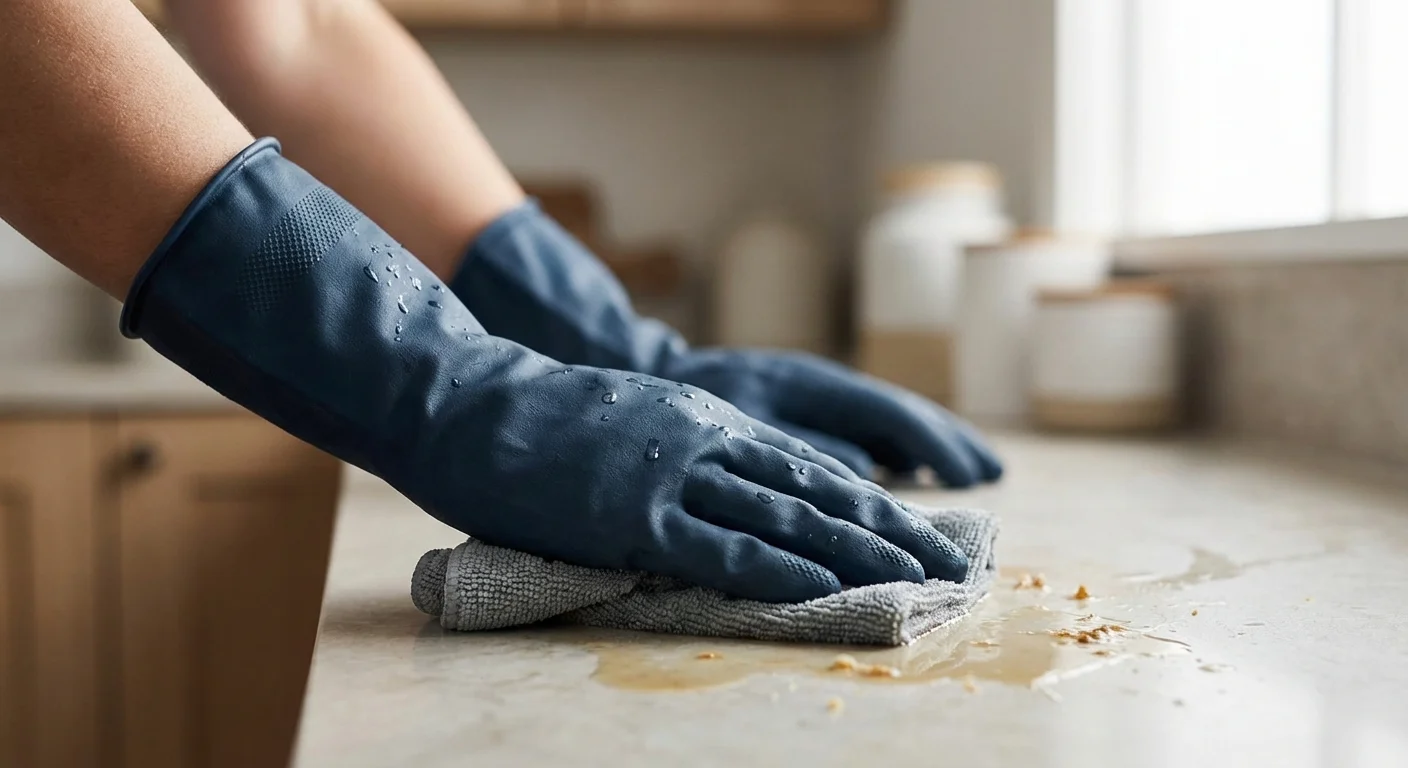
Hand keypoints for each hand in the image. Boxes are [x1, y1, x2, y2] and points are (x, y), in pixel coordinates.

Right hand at [123, 140, 967, 603]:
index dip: (874, 502)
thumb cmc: (542, 423)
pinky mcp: (634, 509)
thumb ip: (688, 455)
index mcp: (708, 423)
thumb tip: (732, 496)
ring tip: (920, 578)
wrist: (469, 398)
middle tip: (954, 564)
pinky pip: (721, 544)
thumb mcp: (633, 426)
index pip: (811, 468)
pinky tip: (827, 583)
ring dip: (861, 550)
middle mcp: (708, 440)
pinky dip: (779, 566)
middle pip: (820, 489)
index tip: (925, 531)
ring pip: (788, 514)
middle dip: (894, 530)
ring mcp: (673, 473)